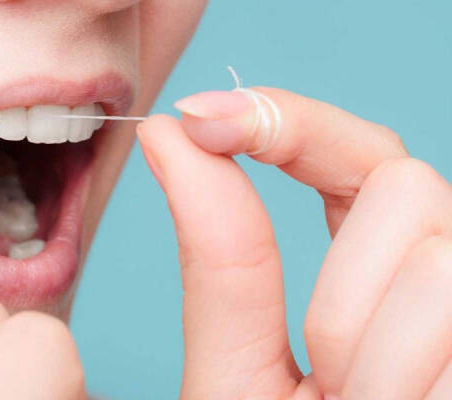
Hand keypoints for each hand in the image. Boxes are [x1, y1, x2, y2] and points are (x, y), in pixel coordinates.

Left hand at [137, 87, 451, 398]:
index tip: (203, 119)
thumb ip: (219, 263)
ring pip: (433, 262)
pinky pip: (450, 325)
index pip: (364, 162)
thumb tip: (168, 136)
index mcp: (377, 280)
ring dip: (361, 355)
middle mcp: (436, 288)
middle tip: (324, 381)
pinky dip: (393, 385)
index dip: (292, 122)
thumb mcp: (237, 366)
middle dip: (339, 295)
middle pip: (406, 186)